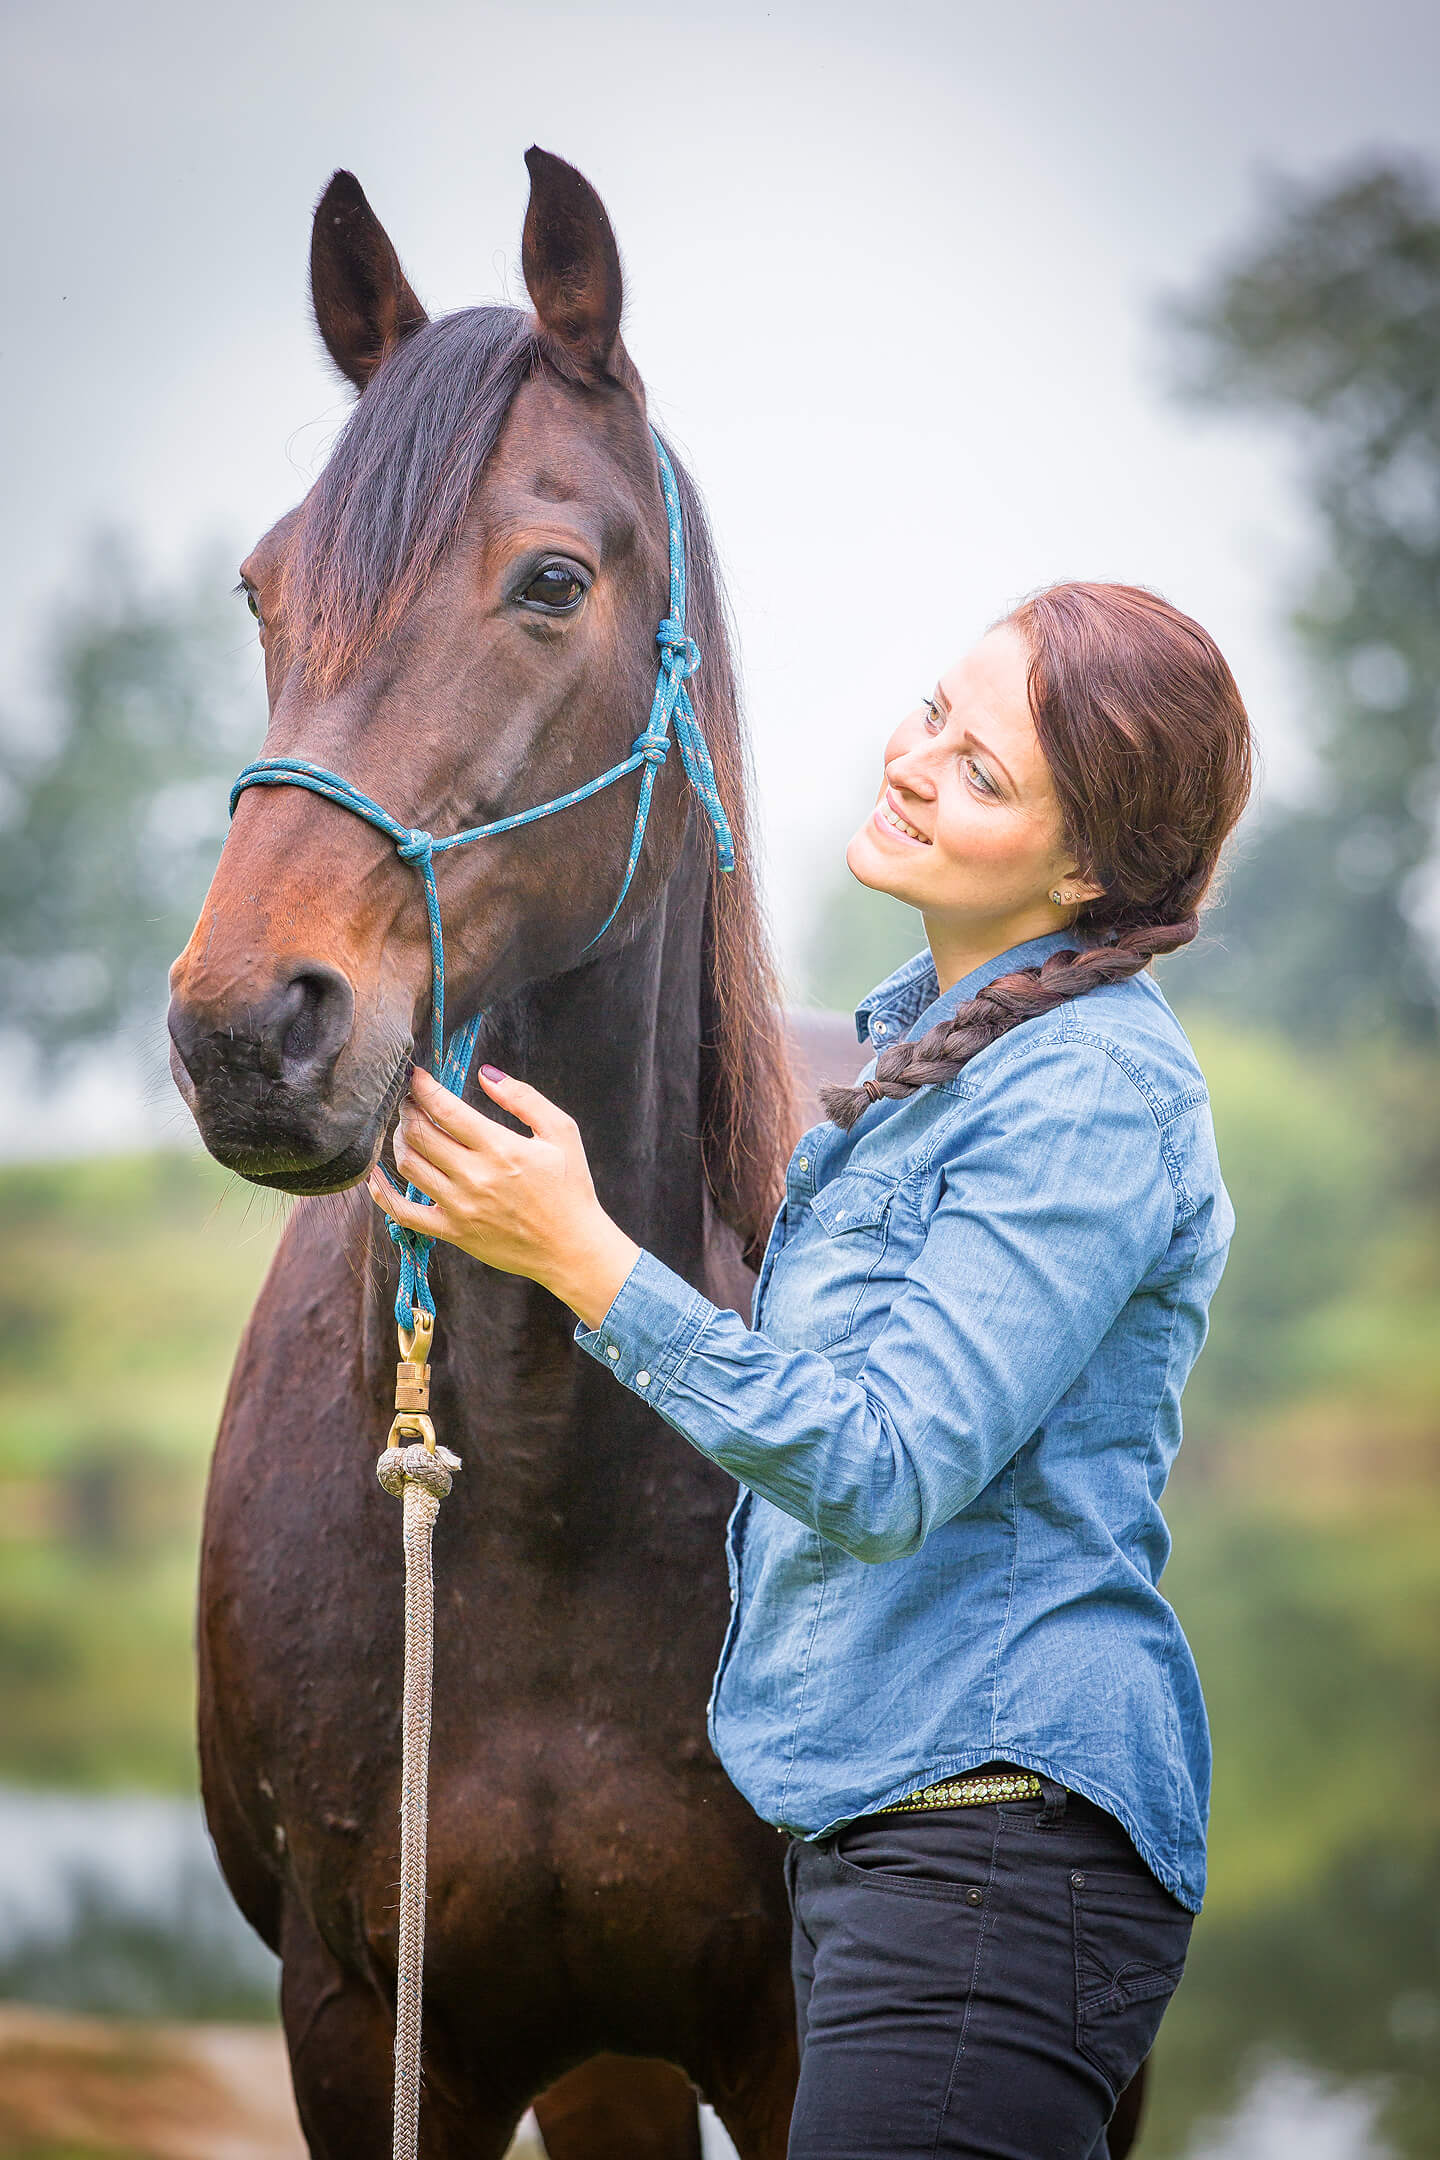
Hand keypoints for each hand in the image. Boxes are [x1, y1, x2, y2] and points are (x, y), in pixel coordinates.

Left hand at [367, 1065, 640, 1328]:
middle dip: (408, 1110)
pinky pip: (403, 1212)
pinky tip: (375, 1175)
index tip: (415, 1075)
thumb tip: (484, 1074)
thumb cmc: (570, 1187)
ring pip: (408, 1165)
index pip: (444, 1109)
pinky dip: (381, 1193)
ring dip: (399, 1141)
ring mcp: (459, 1207)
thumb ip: (523, 1098)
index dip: (422, 1087)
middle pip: (419, 1134)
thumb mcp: (561, 1132)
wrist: (571, 1248)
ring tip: (408, 1131)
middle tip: (411, 1102)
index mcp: (500, 1148)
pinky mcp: (452, 1232)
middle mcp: (474, 1176)